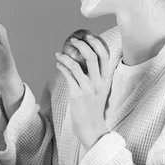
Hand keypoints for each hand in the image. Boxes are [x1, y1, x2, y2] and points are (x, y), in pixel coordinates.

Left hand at [55, 35, 110, 149]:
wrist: (92, 128)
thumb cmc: (94, 109)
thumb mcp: (101, 91)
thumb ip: (97, 77)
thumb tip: (87, 61)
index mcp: (107, 80)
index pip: (105, 55)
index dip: (97, 43)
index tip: (88, 36)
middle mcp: (99, 82)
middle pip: (92, 56)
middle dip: (81, 44)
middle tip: (73, 41)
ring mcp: (88, 88)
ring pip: (77, 65)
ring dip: (65, 56)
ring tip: (58, 54)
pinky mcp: (77, 95)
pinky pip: (68, 76)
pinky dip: (62, 67)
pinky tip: (58, 64)